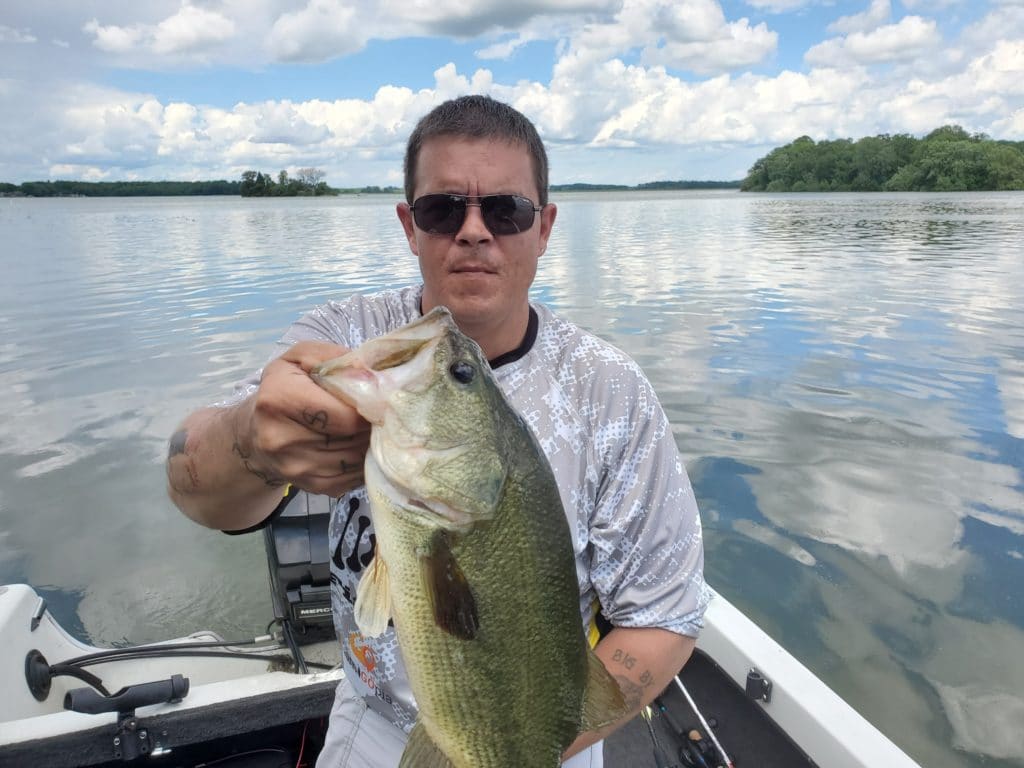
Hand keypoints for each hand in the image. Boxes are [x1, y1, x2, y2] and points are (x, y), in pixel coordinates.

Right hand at [235, 341, 370, 495]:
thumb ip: (335, 358)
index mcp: (279, 400)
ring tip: (368, 427)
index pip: (345, 414)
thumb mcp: (301, 359)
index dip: (370, 407)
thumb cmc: (285, 387)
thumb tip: (372, 376)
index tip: (380, 399)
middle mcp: (282, 438)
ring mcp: (296, 468)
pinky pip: (354, 477)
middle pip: (353, 437)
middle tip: (379, 412)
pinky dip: (364, 461)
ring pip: (357, 458)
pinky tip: (359, 445)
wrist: (256, 432)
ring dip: (370, 443)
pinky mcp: (312, 487)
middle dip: (373, 425)